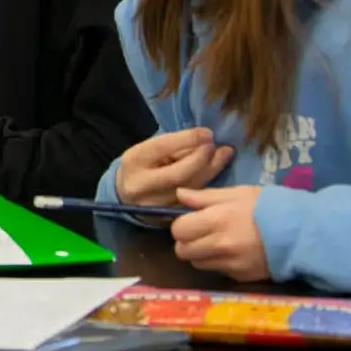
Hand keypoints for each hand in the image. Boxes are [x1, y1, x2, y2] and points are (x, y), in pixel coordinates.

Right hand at [116, 126, 232, 207]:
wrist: (125, 195)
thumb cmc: (142, 165)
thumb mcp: (149, 149)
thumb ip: (174, 145)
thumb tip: (205, 139)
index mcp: (135, 161)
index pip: (164, 148)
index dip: (189, 140)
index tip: (208, 133)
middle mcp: (142, 185)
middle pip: (181, 173)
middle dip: (203, 158)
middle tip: (220, 146)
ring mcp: (155, 204)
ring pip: (190, 188)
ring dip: (211, 170)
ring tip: (225, 154)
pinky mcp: (167, 217)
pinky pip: (193, 199)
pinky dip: (208, 184)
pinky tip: (217, 170)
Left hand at [172, 185, 268, 280]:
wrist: (302, 233)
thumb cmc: (269, 206)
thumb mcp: (239, 193)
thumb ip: (206, 196)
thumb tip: (179, 195)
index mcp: (218, 220)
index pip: (179, 230)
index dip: (181, 225)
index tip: (191, 221)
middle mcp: (221, 245)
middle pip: (183, 251)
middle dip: (187, 242)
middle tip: (199, 233)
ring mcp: (231, 264)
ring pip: (197, 263)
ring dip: (201, 254)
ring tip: (216, 242)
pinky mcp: (241, 277)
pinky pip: (218, 271)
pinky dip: (219, 263)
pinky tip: (233, 252)